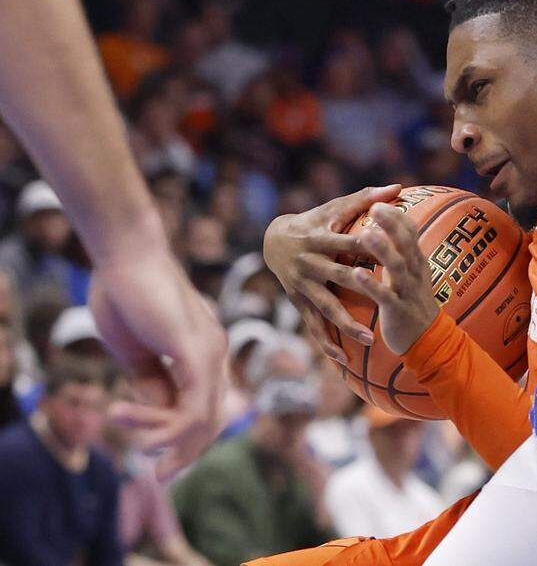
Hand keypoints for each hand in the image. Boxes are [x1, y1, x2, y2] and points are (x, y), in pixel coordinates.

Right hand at [87, 249, 227, 480]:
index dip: (182, 439)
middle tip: (158, 478)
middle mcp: (215, 354)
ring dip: (167, 441)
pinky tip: (146, 438)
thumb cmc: (127, 295)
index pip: (205, 409)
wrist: (124, 255)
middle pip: (212, 421)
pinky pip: (195, 405)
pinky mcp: (196, 349)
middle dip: (186, 454)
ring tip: (136, 444)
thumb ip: (151, 383)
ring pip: (204, 419)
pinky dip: (171, 428)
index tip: (153, 457)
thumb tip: (158, 417)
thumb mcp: (137, 353)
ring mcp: (210, 351)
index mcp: (205, 354)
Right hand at [263, 185, 401, 363]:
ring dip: (347, 325)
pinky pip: (313, 327)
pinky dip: (326, 344)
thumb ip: (366, 198)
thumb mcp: (335, 207)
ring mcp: (303, 286)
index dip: (368, 248)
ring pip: (327, 308)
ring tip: (370, 339)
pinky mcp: (299, 302)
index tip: (391, 254)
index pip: (348, 243)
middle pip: (339, 278)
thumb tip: (397, 187)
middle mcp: (310, 264)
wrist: (273, 239)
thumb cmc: (314, 219)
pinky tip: (343, 360)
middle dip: (362, 289)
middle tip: (387, 300)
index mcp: (320, 239)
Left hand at [350, 203, 440, 354]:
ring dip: (382, 250)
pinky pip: (385, 296)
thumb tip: (395, 229)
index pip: (411, 232)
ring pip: (396, 267)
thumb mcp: (412, 274)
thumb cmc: (413, 303)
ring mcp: (407, 291)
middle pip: (405, 243)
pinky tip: (358, 274)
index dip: (397, 215)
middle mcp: (414, 272)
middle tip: (374, 206)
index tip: (380, 200)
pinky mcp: (398, 310)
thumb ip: (403, 252)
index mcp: (416, 262)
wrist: (427, 339)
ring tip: (366, 233)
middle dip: (390, 224)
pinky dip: (372, 284)